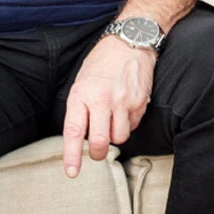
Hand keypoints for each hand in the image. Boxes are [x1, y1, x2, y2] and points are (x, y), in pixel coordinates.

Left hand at [62, 36, 155, 176]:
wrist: (130, 41)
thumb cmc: (102, 63)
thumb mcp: (82, 82)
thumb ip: (80, 108)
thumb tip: (81, 136)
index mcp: (81, 94)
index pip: (74, 131)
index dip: (72, 155)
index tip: (72, 172)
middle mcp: (102, 99)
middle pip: (101, 141)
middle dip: (98, 153)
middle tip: (97, 153)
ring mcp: (124, 101)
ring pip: (120, 137)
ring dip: (115, 136)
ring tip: (112, 122)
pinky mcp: (141, 102)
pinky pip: (133, 125)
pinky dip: (128, 123)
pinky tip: (125, 110)